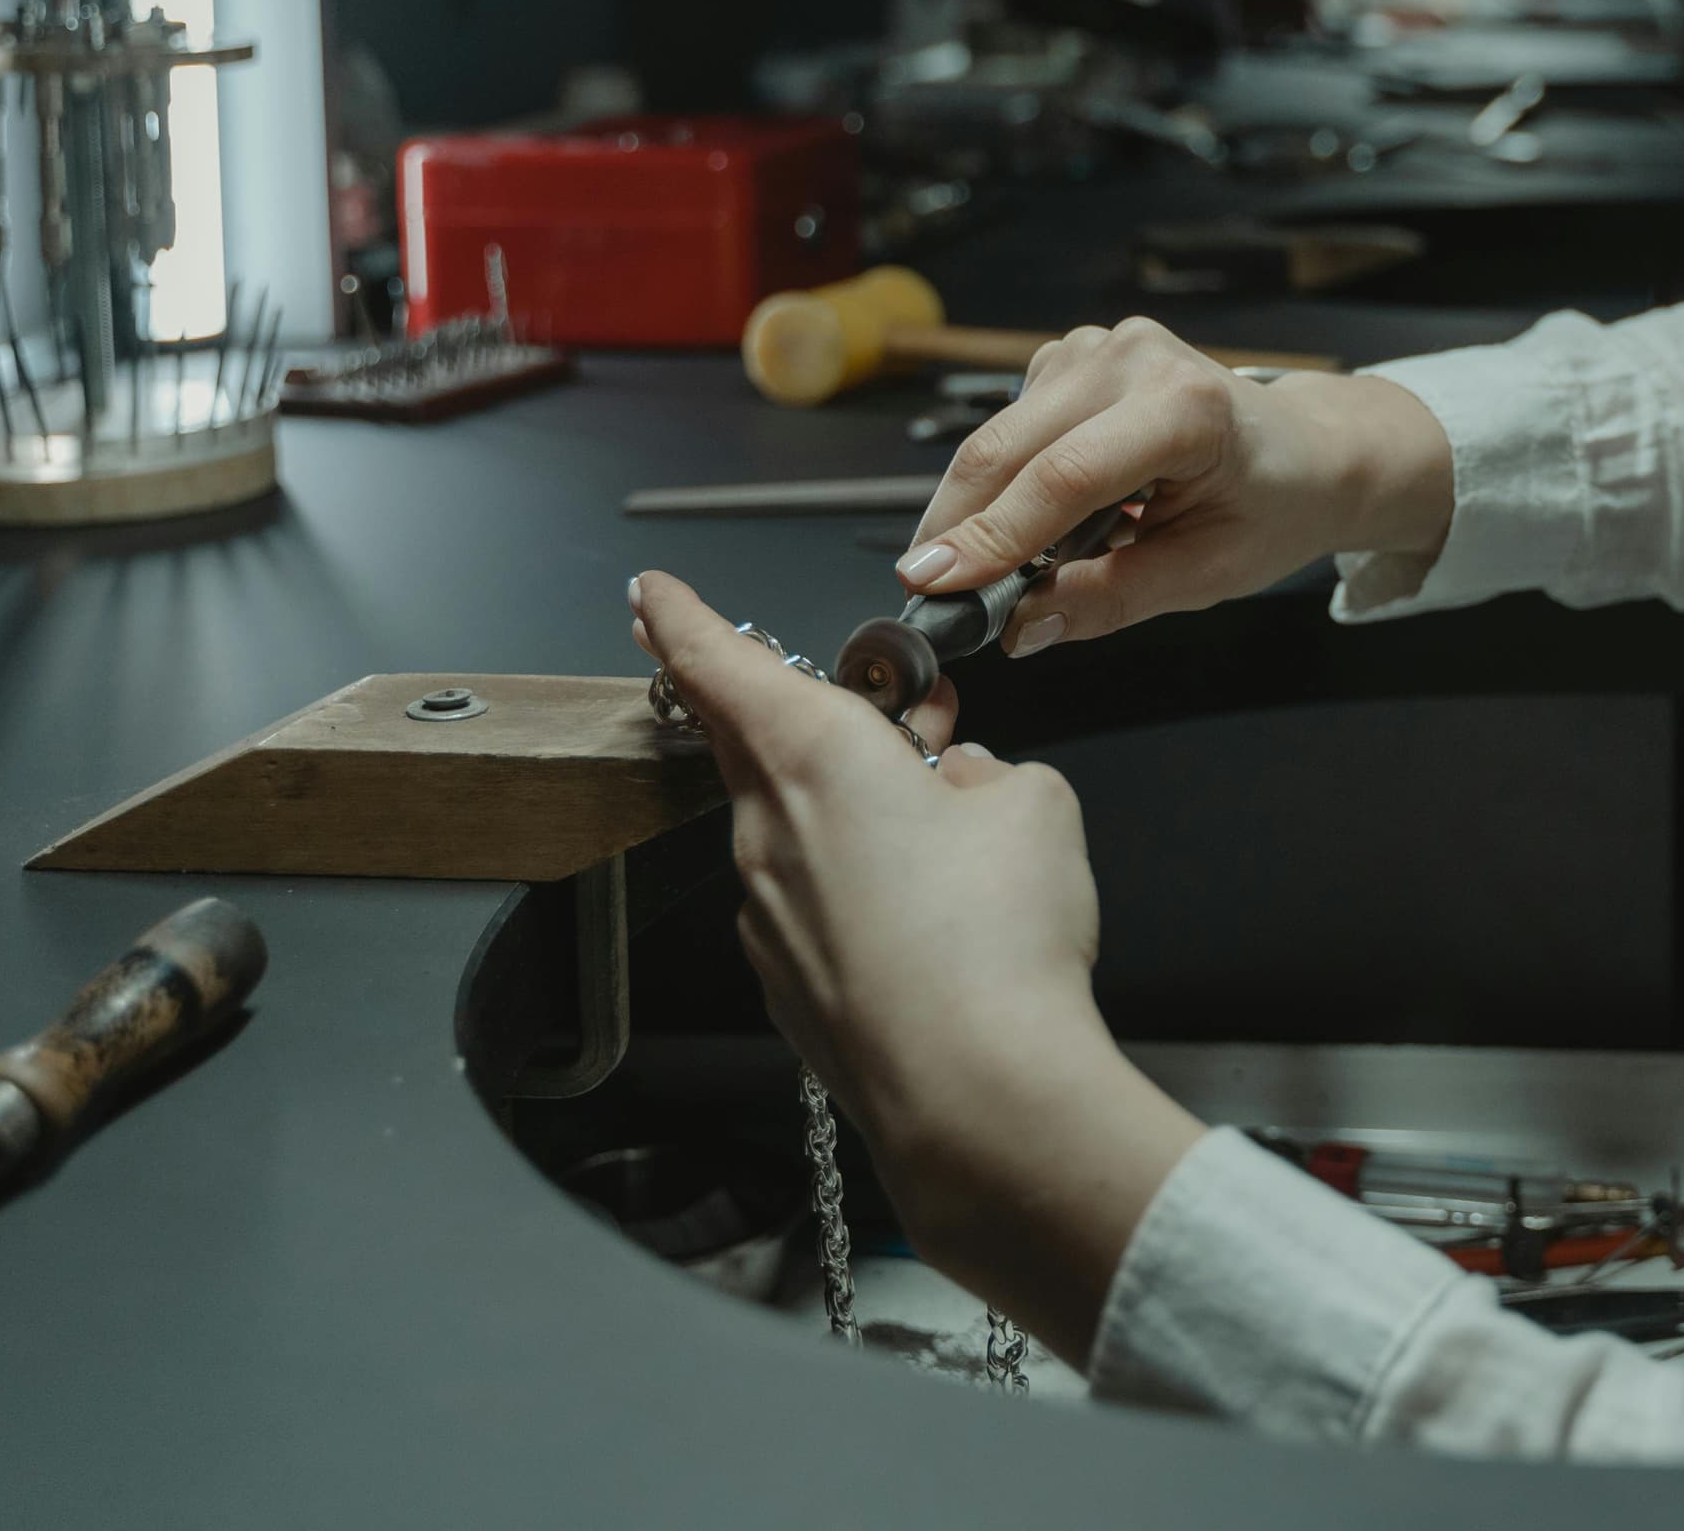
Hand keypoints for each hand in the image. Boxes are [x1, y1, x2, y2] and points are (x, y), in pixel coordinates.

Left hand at [630, 567, 1202, 1364]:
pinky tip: (935, 925)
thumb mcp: (1032, 801)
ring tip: (950, 844)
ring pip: (798, 828)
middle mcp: (767, 828)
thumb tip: (963, 786)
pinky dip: (861, 894)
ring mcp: (766, 912)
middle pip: (762, 744)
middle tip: (905, 724)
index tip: (652, 594)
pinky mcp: (787, 980)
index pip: (718, 661)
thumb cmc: (997, 941)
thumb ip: (986, 771)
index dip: (681, 617)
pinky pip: (814, 904)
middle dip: (820, 722)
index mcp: (813, 753)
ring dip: (854, 815)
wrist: (976, 1090)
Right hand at [896, 317, 1454, 654]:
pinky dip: (1002, 480)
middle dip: (959, 526)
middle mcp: (1135, 358)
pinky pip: (1012, 423)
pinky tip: (1030, 518)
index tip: (932, 587)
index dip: (992, 536)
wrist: (1308, 449)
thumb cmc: (1271, 507)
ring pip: (999, 435)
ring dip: (976, 506)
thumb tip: (1021, 627)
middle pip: (1012, 448)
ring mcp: (1100, 347)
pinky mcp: (1074, 356)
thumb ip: (1111, 598)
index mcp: (1185, 407)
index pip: (1065, 477)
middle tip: (926, 595)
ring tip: (987, 570)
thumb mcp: (1207, 574)